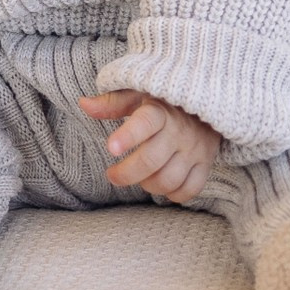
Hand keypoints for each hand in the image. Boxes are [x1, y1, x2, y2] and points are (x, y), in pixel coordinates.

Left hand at [78, 90, 219, 203]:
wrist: (205, 104)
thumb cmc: (163, 102)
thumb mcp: (137, 95)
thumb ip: (111, 103)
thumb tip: (83, 104)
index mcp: (160, 111)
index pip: (145, 123)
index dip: (128, 136)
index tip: (111, 148)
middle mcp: (179, 131)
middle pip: (151, 161)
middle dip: (126, 173)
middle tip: (112, 175)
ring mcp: (195, 149)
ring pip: (169, 179)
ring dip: (148, 185)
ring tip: (139, 178)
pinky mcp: (206, 163)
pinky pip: (190, 189)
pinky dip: (173, 194)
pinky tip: (161, 185)